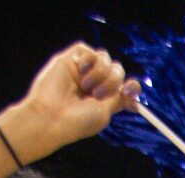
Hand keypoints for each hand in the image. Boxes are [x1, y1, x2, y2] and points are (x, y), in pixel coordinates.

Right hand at [7, 42, 138, 158]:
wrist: (52, 116)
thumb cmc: (78, 120)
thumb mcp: (104, 112)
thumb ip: (118, 98)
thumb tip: (133, 96)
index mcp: (106, 98)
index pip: (126, 86)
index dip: (132, 86)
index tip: (128, 91)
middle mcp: (96, 83)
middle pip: (118, 70)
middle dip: (113, 81)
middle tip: (99, 95)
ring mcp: (83, 71)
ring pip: (105, 59)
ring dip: (101, 73)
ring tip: (86, 87)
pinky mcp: (71, 60)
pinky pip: (89, 51)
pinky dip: (89, 61)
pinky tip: (80, 72)